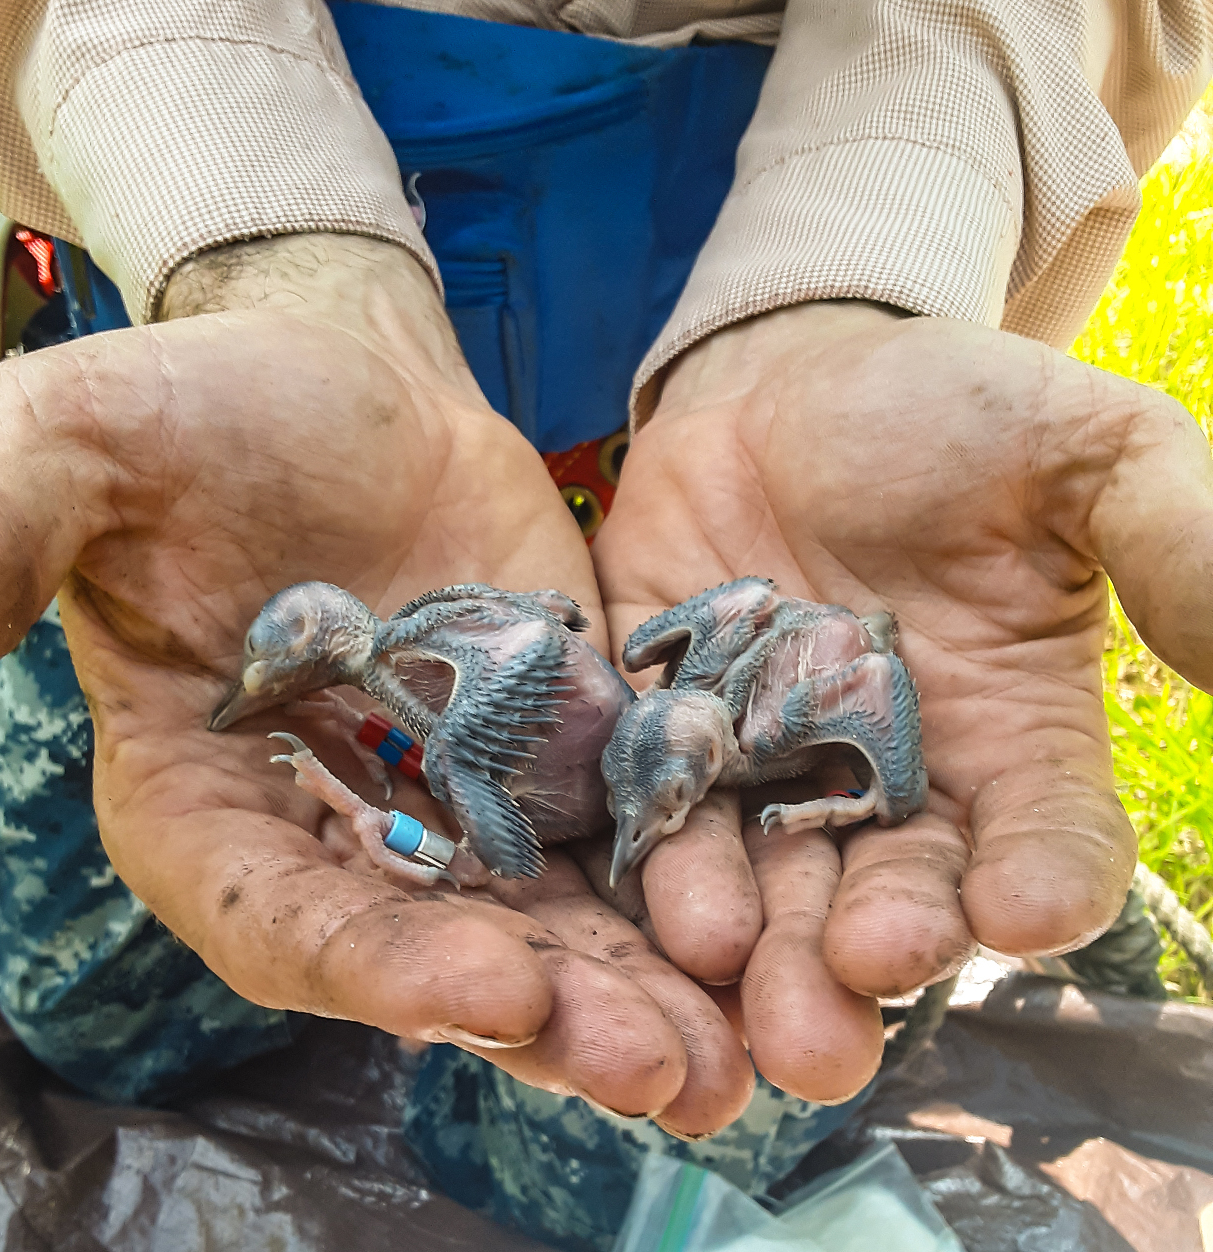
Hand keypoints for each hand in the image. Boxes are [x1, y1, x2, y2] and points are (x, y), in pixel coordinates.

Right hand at [0, 235, 752, 1134]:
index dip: (376, 965)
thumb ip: (3, 530)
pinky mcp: (553, 753)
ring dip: (631, 995)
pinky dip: (675, 896)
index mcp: (210, 802)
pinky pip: (617, 840)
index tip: (488, 990)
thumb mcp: (94, 448)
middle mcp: (338, 832)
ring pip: (544, 923)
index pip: (282, 920)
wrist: (349, 378)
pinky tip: (750, 948)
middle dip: (541, 1017)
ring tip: (727, 1058)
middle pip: (436, 953)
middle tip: (656, 1071)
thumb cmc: (210, 410)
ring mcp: (458, 802)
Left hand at [593, 301, 1212, 1103]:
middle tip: (844, 1009)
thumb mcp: (1084, 453)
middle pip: (892, 893)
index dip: (1042, 885)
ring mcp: (770, 762)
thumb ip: (1175, 541)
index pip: (1044, 842)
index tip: (1024, 917)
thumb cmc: (953, 411)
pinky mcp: (669, 726)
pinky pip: (664, 797)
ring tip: (733, 972)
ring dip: (755, 939)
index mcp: (1011, 739)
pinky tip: (653, 890)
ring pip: (771, 875)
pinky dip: (659, 843)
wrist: (791, 379)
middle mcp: (890, 777)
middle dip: (870, 951)